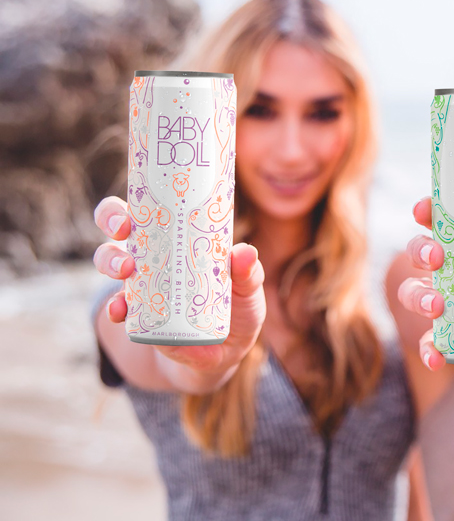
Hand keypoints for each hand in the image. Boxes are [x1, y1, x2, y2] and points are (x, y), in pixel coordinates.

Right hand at [93, 196, 265, 379]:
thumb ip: (249, 272)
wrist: (224, 353)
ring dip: (111, 260)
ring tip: (125, 269)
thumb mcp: (248, 289)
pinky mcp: (137, 315)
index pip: (153, 206)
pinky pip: (117, 306)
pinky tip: (120, 310)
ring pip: (110, 260)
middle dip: (113, 220)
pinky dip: (115, 307)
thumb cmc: (237, 308)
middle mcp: (153, 253)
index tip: (140, 195)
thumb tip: (245, 253)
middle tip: (124, 228)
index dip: (142, 193)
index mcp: (179, 236)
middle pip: (120, 225)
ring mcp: (141, 282)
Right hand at [397, 196, 453, 370]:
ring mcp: (441, 301)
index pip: (439, 220)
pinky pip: (426, 341)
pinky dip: (426, 349)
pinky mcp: (444, 334)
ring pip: (412, 291)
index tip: (425, 210)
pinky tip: (435, 357)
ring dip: (417, 296)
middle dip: (420, 250)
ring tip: (436, 306)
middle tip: (436, 258)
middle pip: (418, 251)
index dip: (426, 211)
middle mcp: (447, 269)